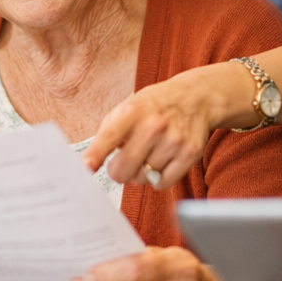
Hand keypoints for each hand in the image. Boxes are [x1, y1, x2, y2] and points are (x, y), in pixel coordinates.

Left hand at [83, 63, 252, 188]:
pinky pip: (163, 183)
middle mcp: (154, 125)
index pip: (110, 136)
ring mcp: (174, 139)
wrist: (196, 97)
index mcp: (133, 111)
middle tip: (123, 163)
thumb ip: (109, 133)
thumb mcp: (128, 107)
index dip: (96, 154)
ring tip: (149, 154)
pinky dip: (159, 179)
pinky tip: (162, 161)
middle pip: (124, 170)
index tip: (85, 167)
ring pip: (143, 179)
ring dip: (142, 173)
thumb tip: (92, 163)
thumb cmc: (155, 106)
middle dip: (119, 171)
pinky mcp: (190, 153)